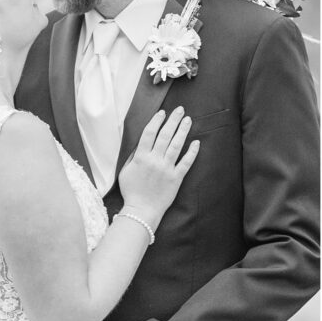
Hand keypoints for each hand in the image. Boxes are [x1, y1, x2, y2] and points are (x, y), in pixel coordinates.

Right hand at [118, 107, 198, 226]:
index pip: (149, 134)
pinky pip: (186, 162)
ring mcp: (167, 169)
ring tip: (187, 120)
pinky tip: (196, 142)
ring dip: (183, 131)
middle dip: (173, 120)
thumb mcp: (125, 171)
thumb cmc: (131, 191)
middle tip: (179, 110)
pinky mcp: (176, 178)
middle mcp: (155, 160)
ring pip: (177, 145)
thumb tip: (141, 144)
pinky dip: (192, 152)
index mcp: (141, 158)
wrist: (141, 210)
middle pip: (165, 135)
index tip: (162, 113)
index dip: (156, 121)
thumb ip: (133, 157)